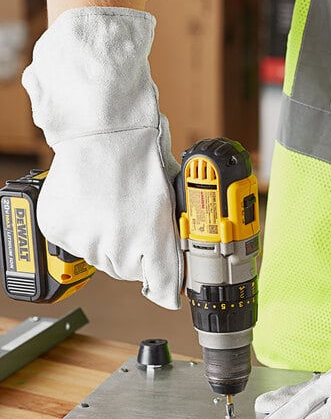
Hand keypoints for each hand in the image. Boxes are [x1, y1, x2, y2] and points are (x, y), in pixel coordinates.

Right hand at [22, 8, 181, 308]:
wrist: (103, 129)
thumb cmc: (143, 155)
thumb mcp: (171, 195)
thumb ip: (175, 230)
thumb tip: (183, 246)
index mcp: (154, 241)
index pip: (163, 286)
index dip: (166, 286)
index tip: (167, 289)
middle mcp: (120, 248)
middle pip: (129, 271)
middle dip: (135, 254)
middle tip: (134, 226)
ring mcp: (87, 240)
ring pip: (101, 258)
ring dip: (108, 242)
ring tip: (111, 208)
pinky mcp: (60, 230)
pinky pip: (75, 243)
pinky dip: (83, 230)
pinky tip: (92, 205)